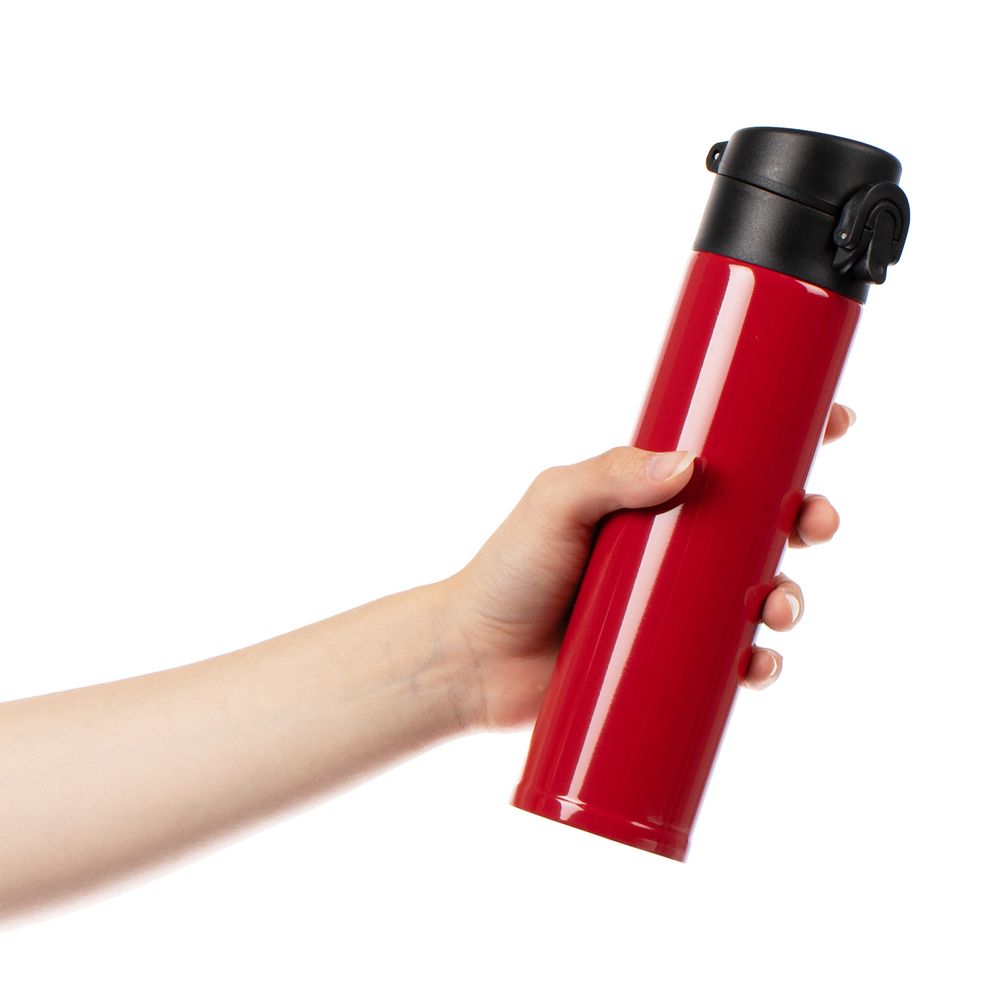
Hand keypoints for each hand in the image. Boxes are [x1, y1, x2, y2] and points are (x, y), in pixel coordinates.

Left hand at [441, 404, 855, 730]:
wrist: (472, 659)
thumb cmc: (507, 572)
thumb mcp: (553, 505)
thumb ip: (609, 476)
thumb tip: (688, 464)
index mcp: (651, 500)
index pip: (730, 462)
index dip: (787, 442)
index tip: (834, 422)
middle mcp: (673, 549)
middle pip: (762, 528)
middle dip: (806, 519)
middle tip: (816, 520)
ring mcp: (674, 607)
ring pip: (758, 594)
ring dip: (791, 596)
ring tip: (780, 607)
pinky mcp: (670, 662)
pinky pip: (731, 661)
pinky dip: (759, 661)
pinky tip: (761, 662)